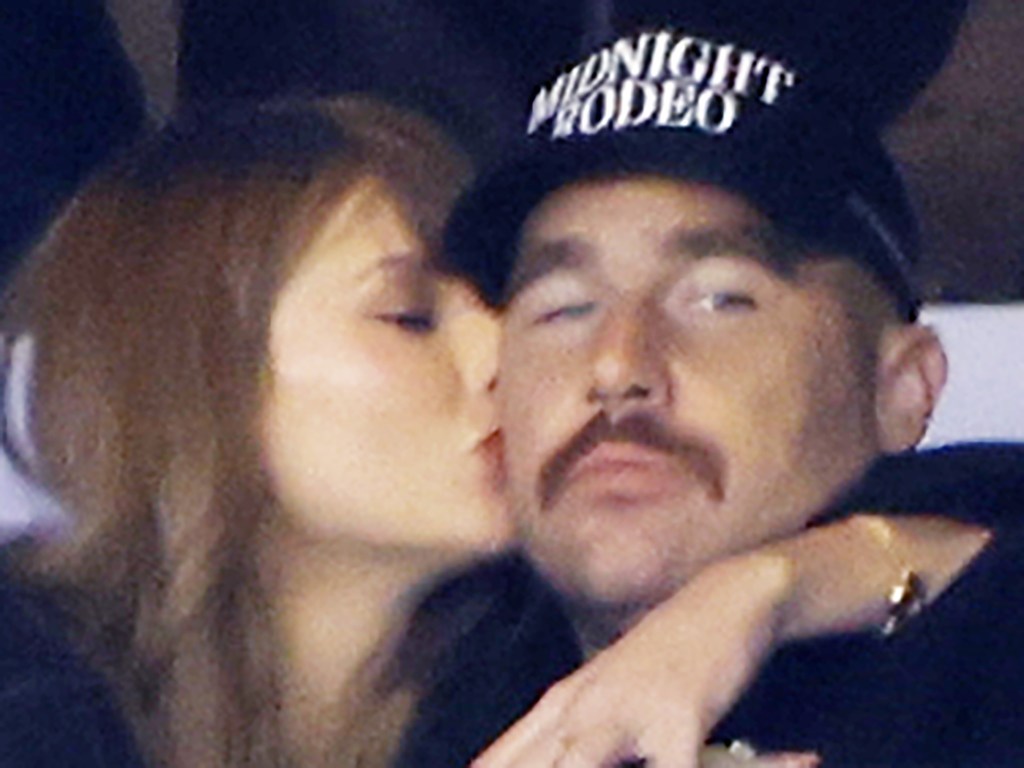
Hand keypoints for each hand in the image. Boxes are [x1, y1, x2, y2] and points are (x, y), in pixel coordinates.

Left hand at [471, 554, 795, 767]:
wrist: (724, 599)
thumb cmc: (665, 654)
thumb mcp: (605, 686)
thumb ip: (566, 726)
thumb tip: (524, 754)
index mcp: (562, 702)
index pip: (503, 757)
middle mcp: (584, 705)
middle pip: (532, 763)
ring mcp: (628, 708)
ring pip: (579, 762)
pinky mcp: (679, 716)